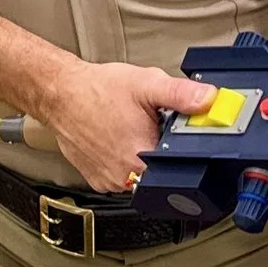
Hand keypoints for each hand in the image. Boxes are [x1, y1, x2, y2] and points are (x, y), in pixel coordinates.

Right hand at [36, 61, 213, 196]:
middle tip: (149, 126)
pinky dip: (124, 160)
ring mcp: (109, 182)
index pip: (182, 166)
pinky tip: (118, 139)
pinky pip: (122, 176)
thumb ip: (181, 94)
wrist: (59, 93)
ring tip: (130, 130)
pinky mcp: (98, 181)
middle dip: (161, 148)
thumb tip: (209, 100)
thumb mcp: (146, 85)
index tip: (176, 134)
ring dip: (143, 155)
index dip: (184, 149)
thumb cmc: (95, 90)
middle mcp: (124, 176)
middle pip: (162, 171)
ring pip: (141, 175)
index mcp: (140, 157)